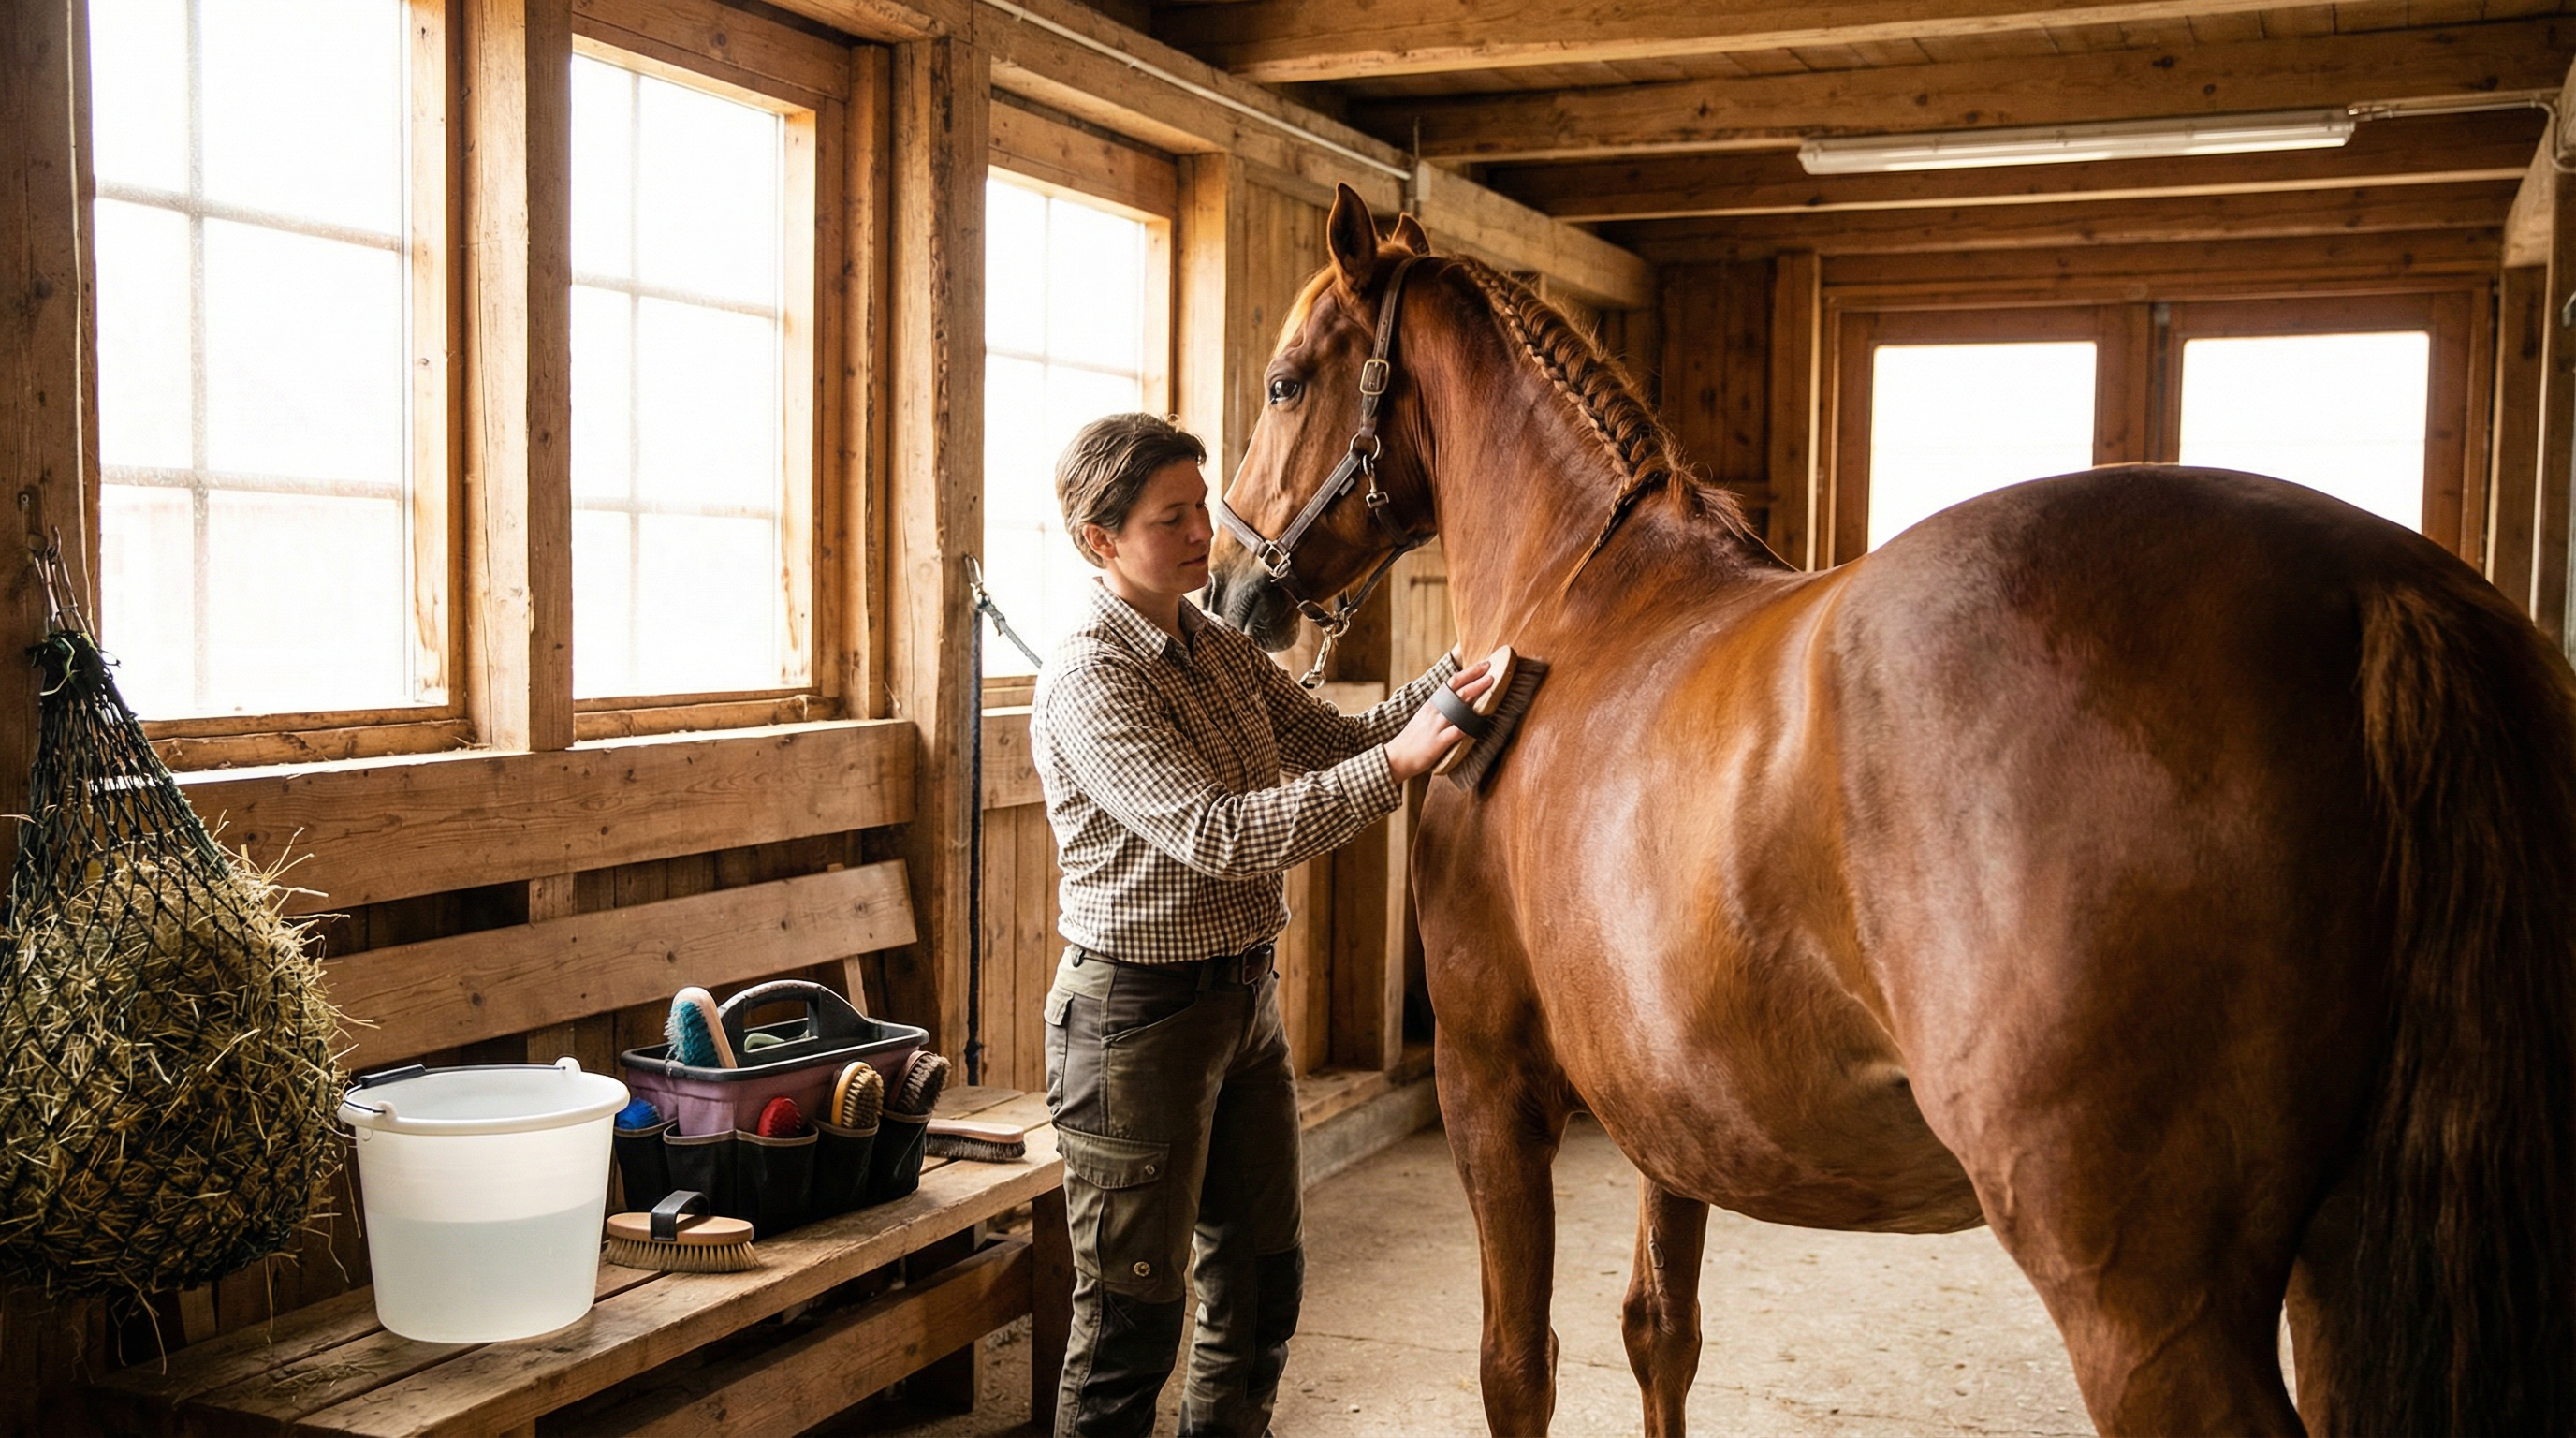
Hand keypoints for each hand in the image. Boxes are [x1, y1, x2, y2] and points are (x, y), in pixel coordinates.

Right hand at [1387, 659, 1495, 781]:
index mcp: (1433, 703)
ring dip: (1475, 693)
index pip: (1452, 682)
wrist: (1398, 756)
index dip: (1469, 672)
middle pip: (1458, 690)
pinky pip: (1456, 732)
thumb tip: (1460, 699)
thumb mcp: (1426, 716)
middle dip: (1476, 678)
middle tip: (1491, 669)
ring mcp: (1437, 725)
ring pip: (1459, 706)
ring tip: (1490, 685)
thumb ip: (1442, 707)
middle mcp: (1435, 711)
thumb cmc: (1414, 737)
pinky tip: (1480, 723)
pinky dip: (1468, 727)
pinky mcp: (1438, 742)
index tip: (1484, 664)